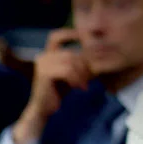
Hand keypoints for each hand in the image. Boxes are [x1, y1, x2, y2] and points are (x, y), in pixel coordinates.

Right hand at [13, 29, 90, 143]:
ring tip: (84, 84)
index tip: (87, 38)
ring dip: (82, 73)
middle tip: (91, 76)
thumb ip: (81, 59)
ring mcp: (42, 64)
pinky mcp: (44, 74)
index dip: (70, 34)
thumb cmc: (61, 90)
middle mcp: (42, 56)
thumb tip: (100, 46)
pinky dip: (77, 78)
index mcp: (47, 53)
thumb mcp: (73, 71)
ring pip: (70, 61)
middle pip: (70, 53)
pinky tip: (80, 87)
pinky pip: (67, 70)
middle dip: (84, 64)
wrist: (44, 110)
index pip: (56, 36)